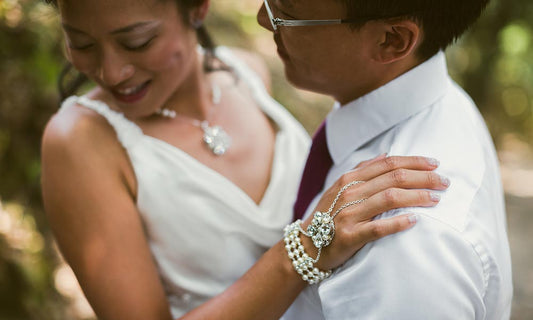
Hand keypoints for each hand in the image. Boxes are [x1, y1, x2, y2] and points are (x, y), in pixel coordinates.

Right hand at [300, 155, 448, 269]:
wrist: (306, 245)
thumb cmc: (328, 215)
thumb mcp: (340, 187)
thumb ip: (362, 170)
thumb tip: (386, 154)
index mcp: (349, 178)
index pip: (388, 164)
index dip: (414, 162)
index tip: (435, 164)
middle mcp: (349, 193)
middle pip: (393, 178)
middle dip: (423, 178)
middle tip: (444, 182)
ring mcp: (349, 214)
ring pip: (390, 199)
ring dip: (417, 197)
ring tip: (436, 199)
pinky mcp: (350, 236)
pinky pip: (378, 228)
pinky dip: (399, 222)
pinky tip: (415, 220)